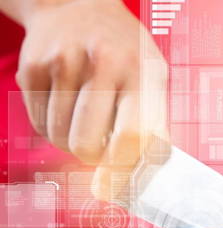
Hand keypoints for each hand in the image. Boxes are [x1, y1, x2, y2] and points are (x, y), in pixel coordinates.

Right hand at [16, 0, 167, 200]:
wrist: (77, 4)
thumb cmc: (122, 46)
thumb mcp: (151, 73)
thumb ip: (154, 120)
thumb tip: (147, 171)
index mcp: (138, 69)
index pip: (131, 137)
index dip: (124, 167)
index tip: (120, 178)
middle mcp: (100, 64)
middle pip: (87, 146)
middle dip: (93, 158)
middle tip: (99, 149)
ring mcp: (61, 64)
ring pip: (59, 139)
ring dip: (72, 142)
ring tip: (84, 120)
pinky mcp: (32, 69)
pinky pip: (39, 125)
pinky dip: (53, 128)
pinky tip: (65, 107)